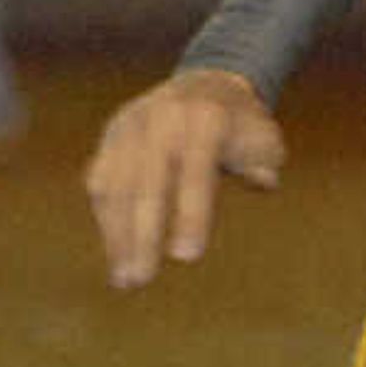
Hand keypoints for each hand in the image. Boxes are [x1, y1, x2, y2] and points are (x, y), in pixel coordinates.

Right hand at [86, 67, 285, 287]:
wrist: (206, 85)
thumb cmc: (243, 128)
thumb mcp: (265, 139)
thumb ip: (263, 161)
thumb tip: (264, 182)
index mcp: (205, 120)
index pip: (195, 173)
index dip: (191, 216)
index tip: (186, 259)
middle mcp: (161, 120)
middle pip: (145, 184)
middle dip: (141, 236)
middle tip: (140, 281)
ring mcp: (130, 126)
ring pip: (113, 185)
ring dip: (115, 235)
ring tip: (125, 280)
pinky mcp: (111, 137)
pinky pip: (100, 181)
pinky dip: (106, 219)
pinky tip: (116, 253)